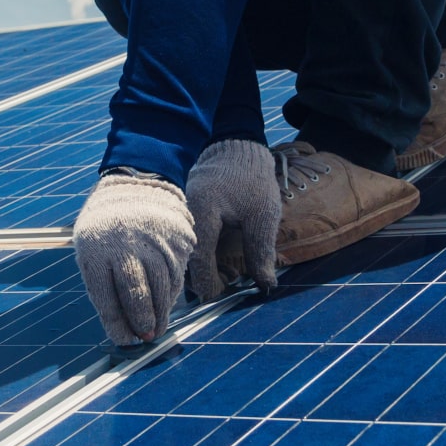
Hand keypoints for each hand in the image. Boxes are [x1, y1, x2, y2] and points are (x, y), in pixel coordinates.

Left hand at [72, 170, 194, 345]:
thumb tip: (122, 329)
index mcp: (96, 250)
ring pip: (162, 286)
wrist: (134, 185)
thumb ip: (104, 288)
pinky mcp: (177, 237)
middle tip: (147, 336)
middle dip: (143, 320)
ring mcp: (154, 239)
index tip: (125, 340)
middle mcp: (126, 244)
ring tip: (158, 325)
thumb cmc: (106, 228)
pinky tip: (167, 299)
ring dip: (162, 311)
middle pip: (138, 292)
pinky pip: (178, 272)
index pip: (107, 297)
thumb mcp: (92, 251)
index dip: (117, 324)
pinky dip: (173, 291)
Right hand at [183, 138, 278, 300]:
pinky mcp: (183, 216)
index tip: (223, 296)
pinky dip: (198, 256)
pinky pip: (185, 243)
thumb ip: (260, 251)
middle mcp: (184, 216)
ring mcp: (180, 215)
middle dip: (203, 280)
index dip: (210, 284)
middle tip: (225, 288)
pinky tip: (214, 262)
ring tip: (222, 277)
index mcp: (201, 213)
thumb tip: (265, 286)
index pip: (198, 261)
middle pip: (185, 260)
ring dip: (200, 269)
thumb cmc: (252, 180)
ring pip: (183, 253)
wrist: (237, 149)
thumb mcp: (263, 215)